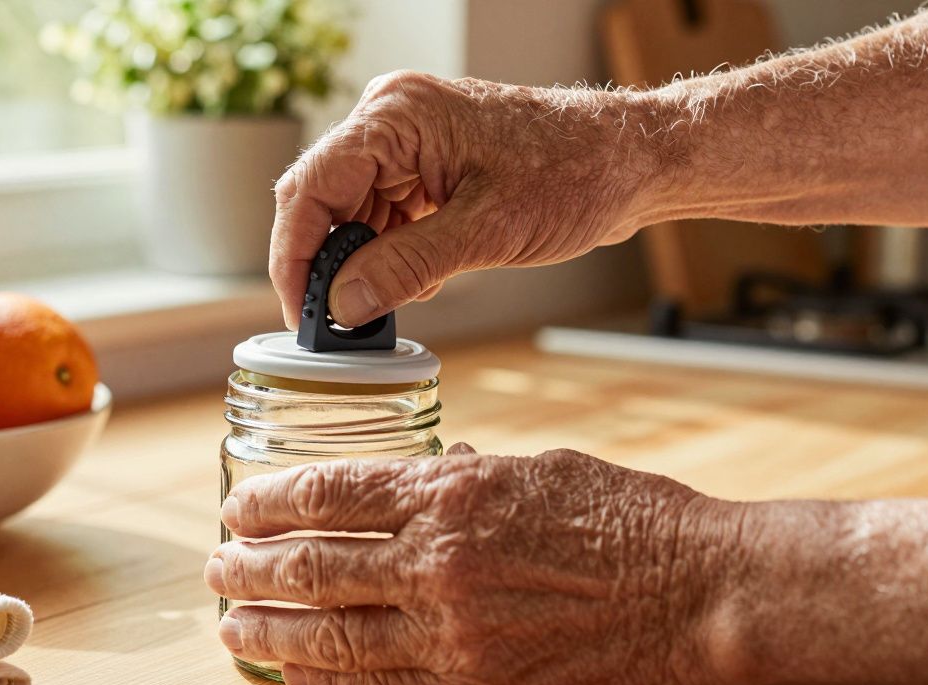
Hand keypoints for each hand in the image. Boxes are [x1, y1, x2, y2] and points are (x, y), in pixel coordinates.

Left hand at [204, 448, 741, 684]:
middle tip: (217, 568)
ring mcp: (453, 629)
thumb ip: (466, 475)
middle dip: (249, 568)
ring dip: (268, 630)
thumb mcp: (538, 467)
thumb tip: (421, 477)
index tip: (239, 509)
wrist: (701, 590)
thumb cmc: (629, 517)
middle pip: (311, 564)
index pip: (329, 492)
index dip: (269, 502)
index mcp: (452, 490)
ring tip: (232, 626)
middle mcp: (438, 558)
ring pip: (330, 634)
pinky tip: (291, 678)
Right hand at [270, 71, 659, 328]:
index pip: (311, 186)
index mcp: (396, 117)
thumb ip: (406, 267)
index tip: (301, 312)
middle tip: (339, 324)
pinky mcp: (425, 166)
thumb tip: (344, 305)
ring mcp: (407, 143)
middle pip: (323, 201)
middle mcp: (391, 121)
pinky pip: (382, 216)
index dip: (294, 254)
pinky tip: (415, 282)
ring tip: (387, 305)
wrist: (632, 162)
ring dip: (361, 265)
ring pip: (350, 214)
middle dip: (328, 265)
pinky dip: (388, 256)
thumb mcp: (488, 232)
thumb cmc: (577, 174)